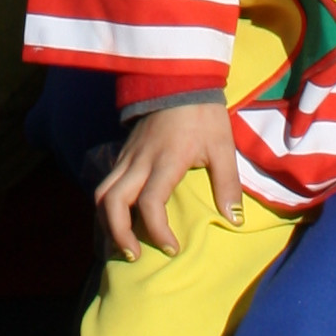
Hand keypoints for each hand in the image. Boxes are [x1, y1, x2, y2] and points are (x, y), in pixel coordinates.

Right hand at [96, 99, 242, 258]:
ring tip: (118, 248)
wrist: (178, 78)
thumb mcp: (223, 146)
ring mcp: (126, 157)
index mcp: (165, 161)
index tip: (173, 249)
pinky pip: (105, 184)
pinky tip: (115, 224)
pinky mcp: (122, 155)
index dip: (158, 231)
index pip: (150, 203)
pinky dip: (105, 209)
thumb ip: (228, 183)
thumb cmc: (203, 114)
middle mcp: (139, 161)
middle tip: (134, 257)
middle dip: (118, 234)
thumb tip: (234, 220)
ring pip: (101, 194)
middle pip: (112, 201)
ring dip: (105, 224)